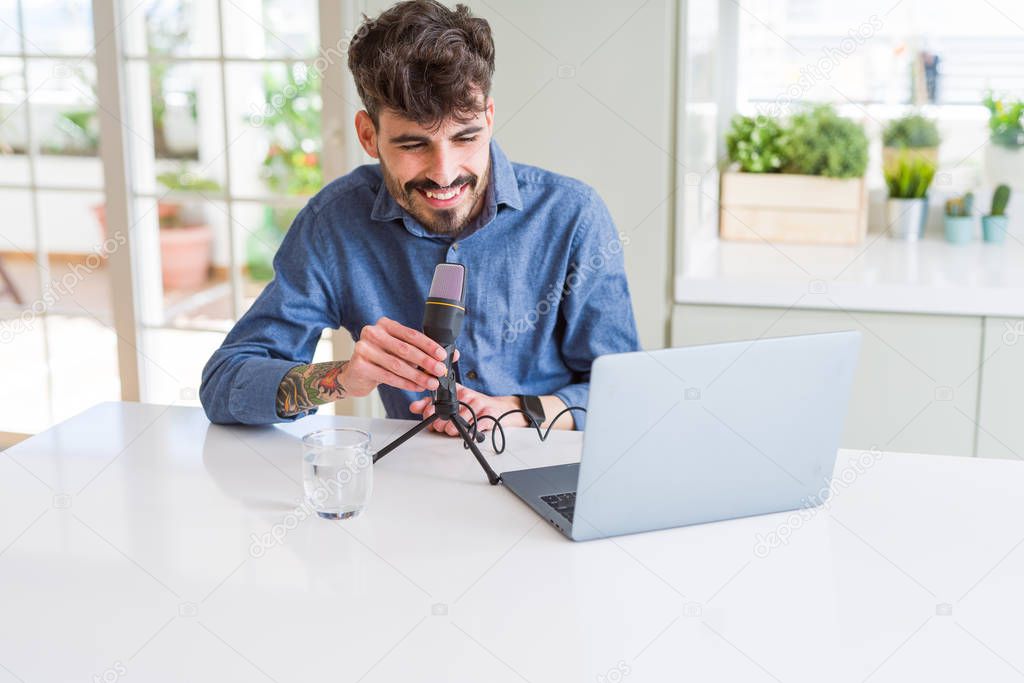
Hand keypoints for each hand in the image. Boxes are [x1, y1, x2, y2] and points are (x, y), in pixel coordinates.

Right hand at [341, 316, 458, 396]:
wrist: (356, 374)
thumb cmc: (381, 359)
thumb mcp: (400, 351)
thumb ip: (422, 351)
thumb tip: (452, 355)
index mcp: (385, 324)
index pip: (411, 334)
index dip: (429, 345)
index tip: (442, 355)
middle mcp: (372, 333)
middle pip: (405, 349)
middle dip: (426, 362)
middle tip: (440, 371)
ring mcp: (364, 348)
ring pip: (397, 365)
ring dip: (418, 376)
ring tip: (431, 383)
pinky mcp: (360, 365)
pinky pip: (388, 376)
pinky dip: (405, 383)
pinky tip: (416, 387)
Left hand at [408, 383, 527, 436]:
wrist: (499, 407)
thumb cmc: (474, 405)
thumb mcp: (453, 402)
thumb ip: (431, 404)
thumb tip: (414, 407)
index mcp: (457, 391)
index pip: (439, 399)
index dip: (430, 410)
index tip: (428, 417)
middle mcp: (468, 395)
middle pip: (448, 412)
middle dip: (441, 423)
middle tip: (440, 428)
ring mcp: (479, 404)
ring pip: (461, 420)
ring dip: (454, 429)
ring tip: (452, 432)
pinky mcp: (490, 414)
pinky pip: (477, 425)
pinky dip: (471, 431)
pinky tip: (468, 433)